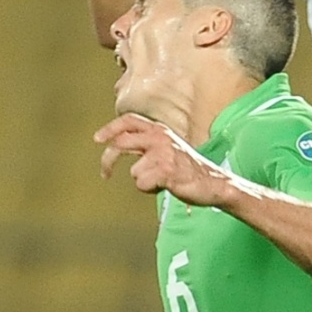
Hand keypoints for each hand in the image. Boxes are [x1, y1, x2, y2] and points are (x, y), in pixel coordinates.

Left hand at [95, 115, 228, 205]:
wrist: (214, 183)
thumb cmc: (188, 169)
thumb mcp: (168, 148)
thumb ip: (147, 143)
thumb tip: (118, 143)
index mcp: (160, 130)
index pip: (129, 121)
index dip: (111, 128)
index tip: (97, 139)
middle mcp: (160, 138)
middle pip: (121, 143)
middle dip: (108, 160)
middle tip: (104, 174)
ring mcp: (163, 154)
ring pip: (134, 172)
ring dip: (144, 181)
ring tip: (162, 181)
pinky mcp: (166, 171)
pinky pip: (142, 184)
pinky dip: (151, 190)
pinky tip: (166, 187)